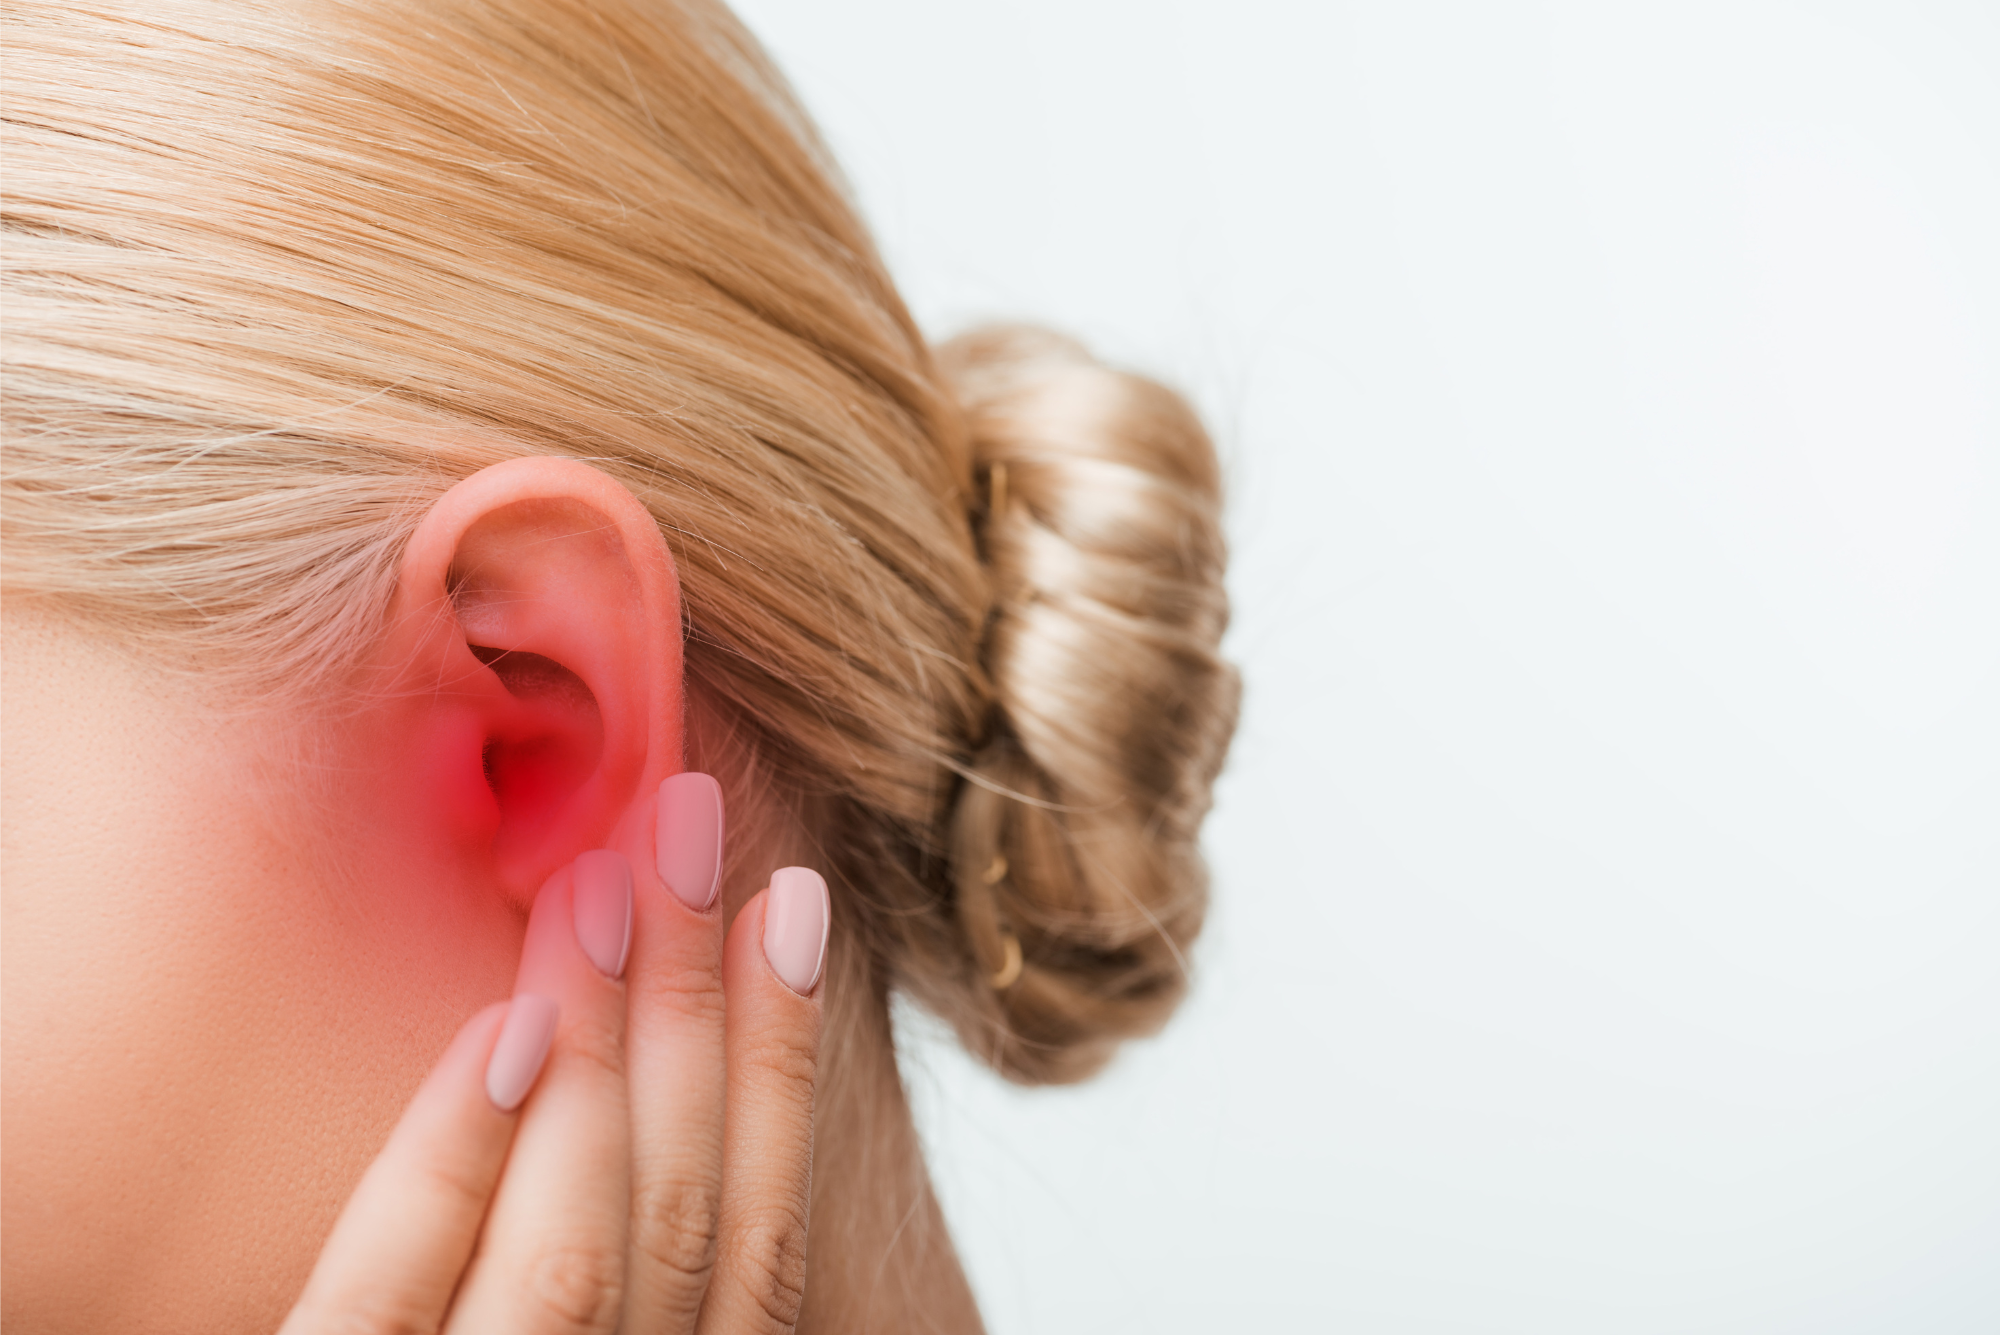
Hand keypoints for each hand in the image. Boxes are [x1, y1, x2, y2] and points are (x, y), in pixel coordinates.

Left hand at [279, 774, 830, 1333]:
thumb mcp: (525, 1319)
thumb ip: (572, 1239)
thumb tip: (587, 1035)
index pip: (757, 1236)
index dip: (781, 1061)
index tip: (790, 900)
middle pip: (680, 1208)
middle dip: (697, 999)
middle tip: (686, 815)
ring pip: (578, 1246)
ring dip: (602, 1045)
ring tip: (600, 880)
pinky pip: (394, 1300)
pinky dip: (457, 1164)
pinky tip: (498, 1032)